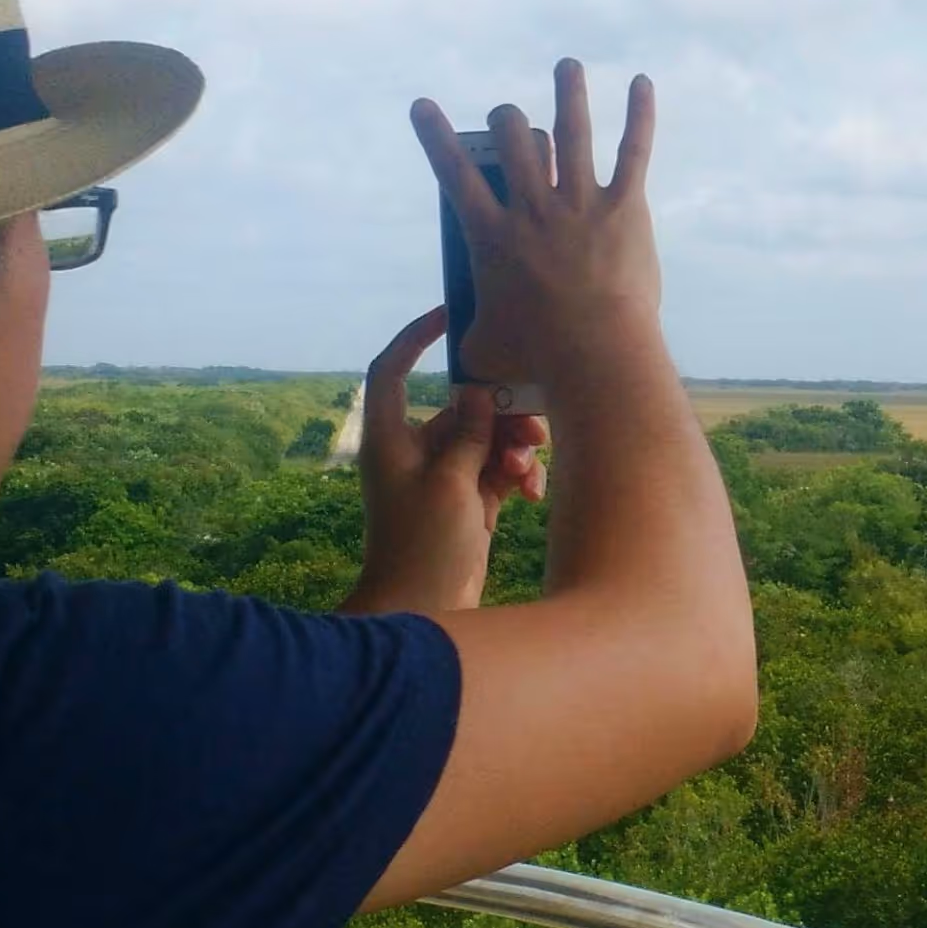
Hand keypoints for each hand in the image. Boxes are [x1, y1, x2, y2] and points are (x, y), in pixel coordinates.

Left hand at [343, 304, 545, 616]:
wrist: (420, 610)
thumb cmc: (422, 547)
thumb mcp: (450, 484)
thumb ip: (467, 433)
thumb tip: (475, 390)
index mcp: (391, 439)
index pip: (392, 370)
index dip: (415, 338)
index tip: (451, 317)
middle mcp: (414, 453)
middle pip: (460, 408)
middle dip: (499, 414)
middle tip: (535, 425)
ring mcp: (442, 478)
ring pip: (486, 439)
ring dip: (514, 448)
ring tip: (529, 471)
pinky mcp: (467, 502)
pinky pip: (496, 471)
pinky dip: (516, 475)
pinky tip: (532, 492)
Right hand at [411, 61, 660, 393]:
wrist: (593, 352)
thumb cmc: (536, 356)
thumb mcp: (485, 347)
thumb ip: (470, 336)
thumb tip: (463, 349)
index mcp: (492, 234)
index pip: (454, 174)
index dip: (436, 136)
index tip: (424, 107)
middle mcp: (532, 207)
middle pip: (514, 139)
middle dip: (507, 120)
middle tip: (509, 121)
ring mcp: (579, 202)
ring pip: (571, 130)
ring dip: (567, 92)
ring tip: (567, 66)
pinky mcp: (624, 207)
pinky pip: (633, 152)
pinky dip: (639, 115)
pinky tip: (641, 83)